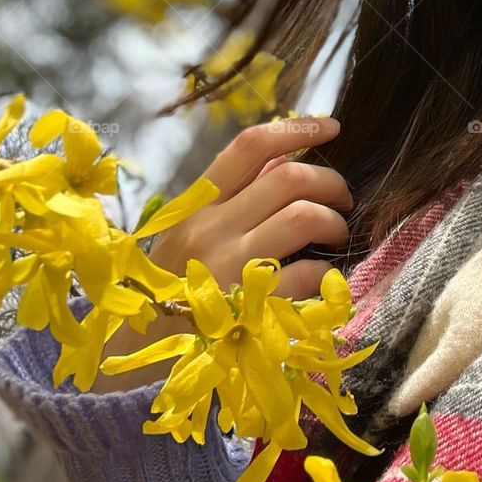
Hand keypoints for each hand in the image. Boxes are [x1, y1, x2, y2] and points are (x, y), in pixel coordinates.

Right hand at [147, 114, 351, 296]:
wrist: (139, 354)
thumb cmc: (172, 284)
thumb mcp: (189, 230)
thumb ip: (235, 192)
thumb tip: (284, 154)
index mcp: (197, 204)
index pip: (250, 145)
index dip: (298, 128)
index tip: (333, 127)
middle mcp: (211, 229)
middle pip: (288, 177)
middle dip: (330, 182)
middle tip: (342, 199)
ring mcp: (230, 268)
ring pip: (303, 217)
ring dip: (333, 222)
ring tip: (336, 234)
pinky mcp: (250, 309)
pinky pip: (307, 273)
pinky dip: (326, 270)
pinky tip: (322, 275)